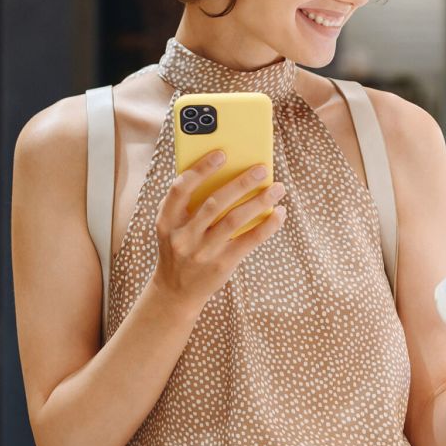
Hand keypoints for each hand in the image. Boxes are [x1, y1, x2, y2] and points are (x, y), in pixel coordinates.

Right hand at [151, 150, 286, 309]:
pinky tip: (279, 213)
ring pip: (234, 220)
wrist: (175, 291)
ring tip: (277, 188)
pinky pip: (249, 241)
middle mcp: (183, 236)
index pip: (180, 189)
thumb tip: (228, 173)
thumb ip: (191, 204)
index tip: (222, 154)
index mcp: (166, 221)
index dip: (200, 170)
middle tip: (262, 168)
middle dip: (241, 183)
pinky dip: (267, 225)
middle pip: (214, 203)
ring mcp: (202, 252)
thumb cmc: (180, 248)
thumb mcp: (174, 227)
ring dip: (260, 201)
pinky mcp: (222, 265)